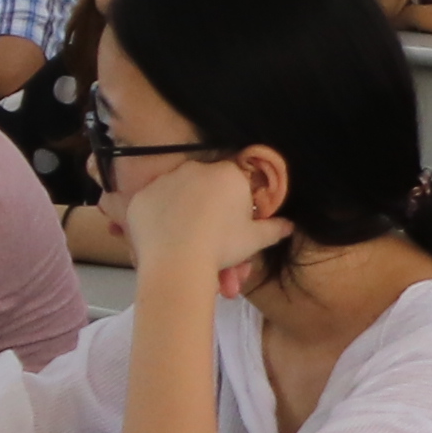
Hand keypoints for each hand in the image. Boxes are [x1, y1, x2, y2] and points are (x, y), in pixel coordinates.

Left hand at [117, 142, 281, 292]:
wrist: (177, 263)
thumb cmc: (222, 247)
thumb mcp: (254, 240)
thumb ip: (273, 229)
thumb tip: (289, 225)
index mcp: (227, 174)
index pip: (236, 181)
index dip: (236, 203)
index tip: (234, 225)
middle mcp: (195, 169)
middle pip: (206, 189)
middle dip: (211, 215)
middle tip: (212, 246)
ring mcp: (165, 180)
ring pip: (179, 197)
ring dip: (185, 218)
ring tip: (189, 251)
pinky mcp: (142, 197)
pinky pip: (153, 206)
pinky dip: (160, 221)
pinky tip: (165, 241)